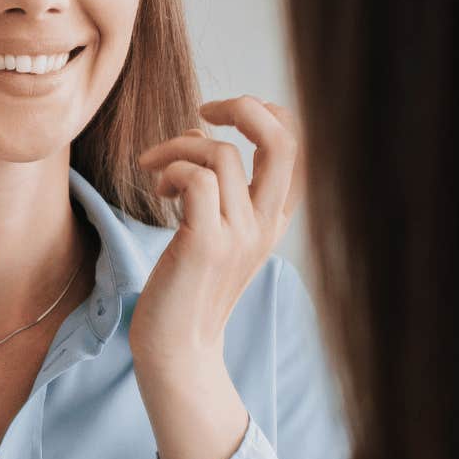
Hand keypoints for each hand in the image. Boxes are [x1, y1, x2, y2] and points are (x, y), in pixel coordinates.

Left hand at [129, 96, 302, 458]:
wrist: (176, 351)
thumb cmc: (184, 287)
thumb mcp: (215, 232)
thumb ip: (220, 187)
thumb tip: (200, 130)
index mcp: (274, 218)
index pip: (301, 144)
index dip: (267, 112)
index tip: (220, 116)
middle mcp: (267, 224)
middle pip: (284, 139)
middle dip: (243, 106)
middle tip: (203, 110)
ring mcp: (240, 235)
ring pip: (222, 154)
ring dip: (179, 147)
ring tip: (157, 175)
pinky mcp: (207, 246)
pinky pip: (198, 180)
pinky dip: (171, 171)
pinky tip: (159, 193)